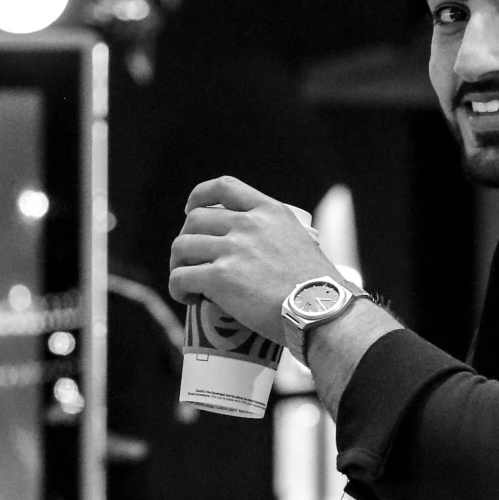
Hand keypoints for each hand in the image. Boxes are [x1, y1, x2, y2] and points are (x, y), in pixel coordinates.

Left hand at [168, 176, 332, 343]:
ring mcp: (232, 249)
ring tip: (187, 284)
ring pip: (182, 247)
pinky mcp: (220, 278)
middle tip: (191, 261)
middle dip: (187, 239)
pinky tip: (186, 299)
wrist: (321, 311)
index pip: (224, 187)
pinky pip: (181, 277)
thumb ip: (278, 239)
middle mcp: (248, 224)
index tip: (190, 209)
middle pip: (194, 220)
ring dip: (178, 265)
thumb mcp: (302, 243)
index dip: (199, 196)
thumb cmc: (319, 290)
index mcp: (269, 211)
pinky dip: (177, 288)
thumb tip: (264, 258)